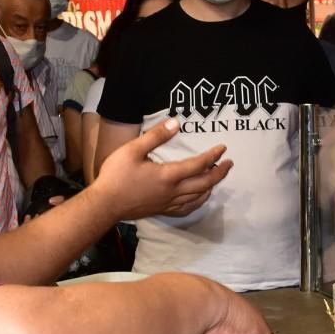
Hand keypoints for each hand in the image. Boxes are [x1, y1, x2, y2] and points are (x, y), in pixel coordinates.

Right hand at [96, 118, 232, 219]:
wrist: (105, 204)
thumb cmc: (116, 175)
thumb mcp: (133, 150)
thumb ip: (156, 136)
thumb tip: (176, 122)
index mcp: (168, 175)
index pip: (198, 165)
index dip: (213, 156)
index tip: (223, 148)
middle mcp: (173, 191)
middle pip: (204, 183)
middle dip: (219, 173)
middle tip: (230, 164)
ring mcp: (169, 203)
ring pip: (198, 197)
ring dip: (211, 186)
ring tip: (217, 177)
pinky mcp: (162, 210)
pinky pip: (187, 209)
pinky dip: (199, 202)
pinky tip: (201, 198)